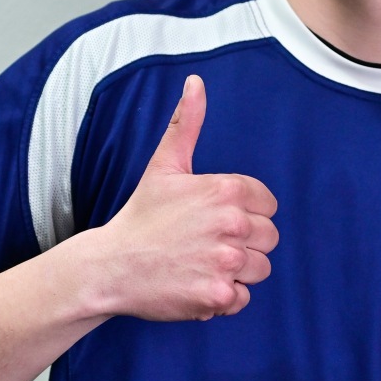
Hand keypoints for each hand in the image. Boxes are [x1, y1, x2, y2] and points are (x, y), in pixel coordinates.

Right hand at [85, 75, 277, 321]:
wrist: (111, 266)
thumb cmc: (141, 216)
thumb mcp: (164, 165)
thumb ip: (187, 124)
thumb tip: (196, 82)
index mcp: (226, 191)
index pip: (268, 206)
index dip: (244, 214)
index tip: (214, 220)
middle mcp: (231, 225)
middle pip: (269, 238)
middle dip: (243, 243)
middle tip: (204, 244)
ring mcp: (226, 263)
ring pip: (260, 269)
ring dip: (236, 272)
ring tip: (201, 264)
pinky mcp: (219, 296)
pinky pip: (244, 298)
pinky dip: (224, 297)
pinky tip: (197, 284)